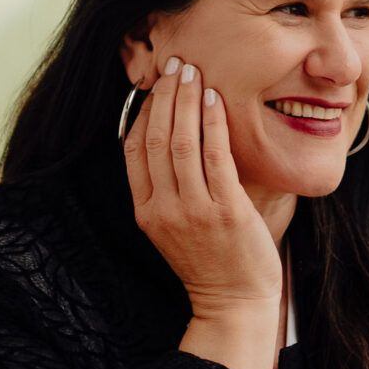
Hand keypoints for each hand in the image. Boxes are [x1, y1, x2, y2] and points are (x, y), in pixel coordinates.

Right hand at [122, 59, 282, 322]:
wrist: (234, 303)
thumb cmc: (209, 261)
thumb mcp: (173, 228)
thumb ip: (167, 189)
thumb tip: (168, 140)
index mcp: (145, 212)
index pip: (134, 150)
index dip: (142, 113)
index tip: (155, 87)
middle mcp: (164, 209)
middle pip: (155, 139)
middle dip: (164, 97)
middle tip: (175, 66)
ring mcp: (194, 211)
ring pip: (181, 142)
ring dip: (185, 101)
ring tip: (192, 73)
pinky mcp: (226, 210)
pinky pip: (215, 156)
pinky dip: (212, 122)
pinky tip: (214, 99)